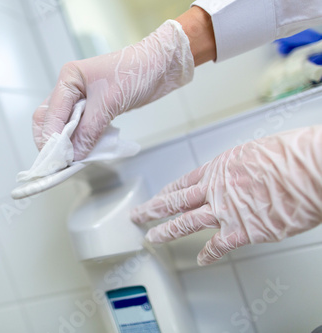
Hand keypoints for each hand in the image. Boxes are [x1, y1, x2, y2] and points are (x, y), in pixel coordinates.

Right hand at [32, 19, 193, 160]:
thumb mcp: (109, 103)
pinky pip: (79, 128)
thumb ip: (89, 130)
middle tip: (59, 163)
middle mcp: (70, 88)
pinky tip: (84, 152)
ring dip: (67, 143)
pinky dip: (80, 141)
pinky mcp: (93, 108)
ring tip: (72, 161)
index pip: (49, 114)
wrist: (161, 66)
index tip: (55, 160)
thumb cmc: (136, 72)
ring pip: (64, 126)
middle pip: (49, 120)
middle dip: (52, 142)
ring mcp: (80, 99)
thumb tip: (75, 155)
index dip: (50, 139)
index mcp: (68, 79)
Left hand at [131, 126, 321, 265]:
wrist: (310, 169)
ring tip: (152, 237)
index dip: (168, 192)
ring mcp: (225, 211)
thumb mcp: (255, 152)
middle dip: (152, 209)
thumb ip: (240, 168)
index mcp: (219, 168)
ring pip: (185, 223)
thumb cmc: (291, 156)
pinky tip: (201, 259)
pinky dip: (209, 254)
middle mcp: (215, 189)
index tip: (158, 198)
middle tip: (138, 215)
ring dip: (166, 232)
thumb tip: (241, 175)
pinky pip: (218, 246)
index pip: (184, 183)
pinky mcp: (242, 231)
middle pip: (175, 202)